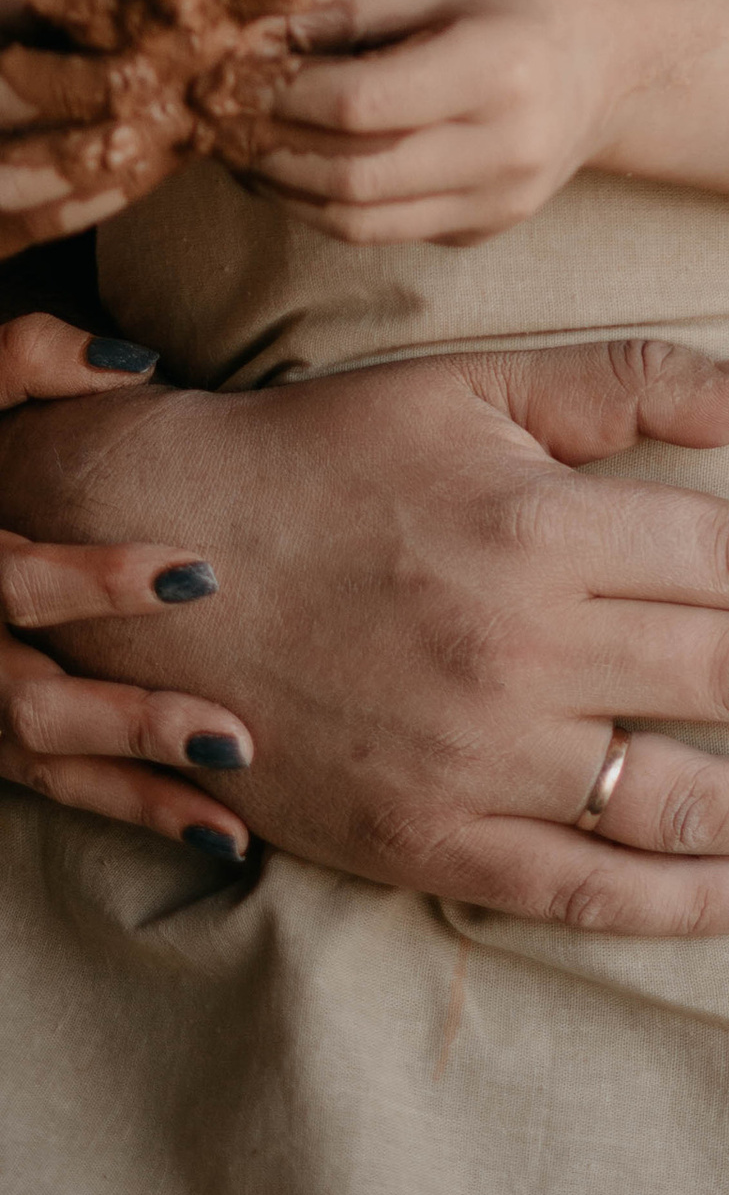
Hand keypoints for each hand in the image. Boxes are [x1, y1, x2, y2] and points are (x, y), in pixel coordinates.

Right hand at [0, 310, 255, 856]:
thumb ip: (31, 359)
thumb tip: (135, 363)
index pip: (16, 581)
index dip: (98, 583)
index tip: (201, 577)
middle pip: (28, 701)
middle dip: (130, 720)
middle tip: (232, 733)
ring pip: (45, 762)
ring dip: (141, 783)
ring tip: (240, 783)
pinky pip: (58, 787)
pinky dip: (136, 810)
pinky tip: (223, 835)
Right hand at [9, 335, 728, 931]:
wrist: (163, 567)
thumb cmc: (333, 459)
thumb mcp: (482, 388)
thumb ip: (638, 382)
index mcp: (545, 532)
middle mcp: (524, 653)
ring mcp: (478, 761)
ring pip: (680, 799)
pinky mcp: (429, 841)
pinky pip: (584, 889)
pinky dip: (687, 901)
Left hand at [240, 0, 670, 243]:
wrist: (617, 63)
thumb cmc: (530, 2)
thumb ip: (355, 6)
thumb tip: (259, 26)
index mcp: (501, 68)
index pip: (362, 104)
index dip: (284, 94)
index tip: (239, 70)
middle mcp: (507, 147)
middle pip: (351, 176)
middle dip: (270, 148)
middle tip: (224, 116)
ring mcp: (500, 201)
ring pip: (358, 221)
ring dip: (286, 189)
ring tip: (248, 145)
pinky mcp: (485, 229)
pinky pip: (385, 231)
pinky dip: (328, 204)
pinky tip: (301, 164)